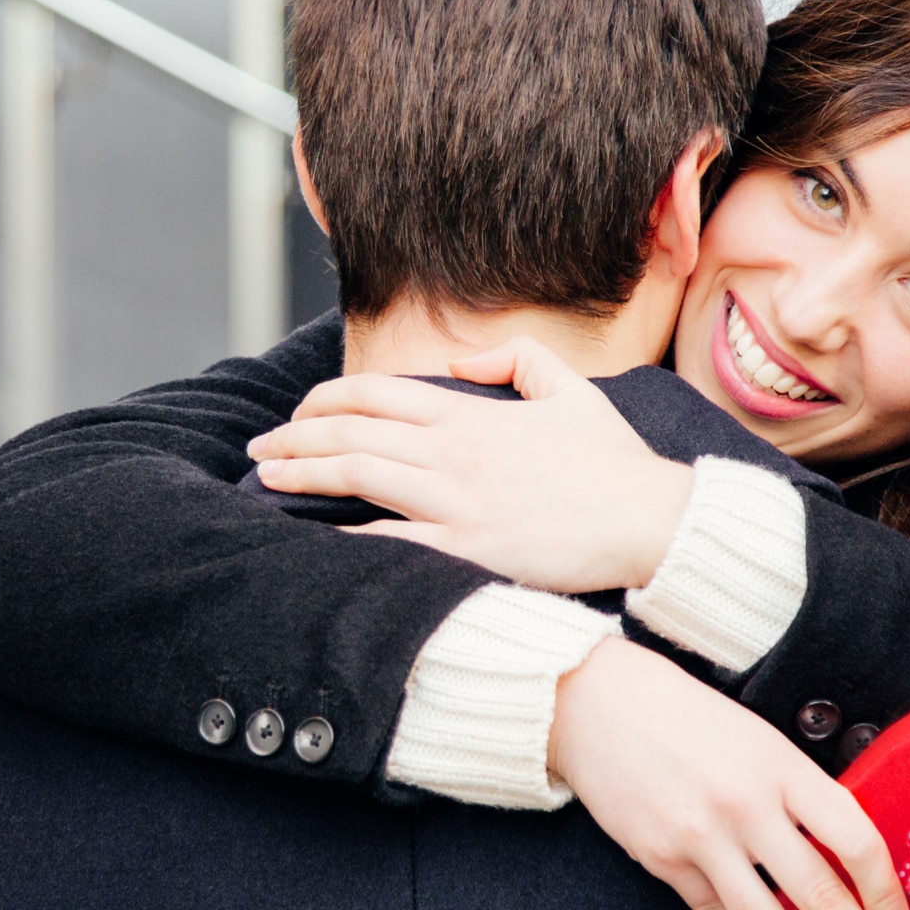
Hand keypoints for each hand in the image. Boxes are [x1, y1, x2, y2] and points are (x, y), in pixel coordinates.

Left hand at [246, 339, 693, 592]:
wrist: (649, 519)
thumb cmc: (614, 462)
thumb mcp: (571, 388)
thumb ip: (513, 359)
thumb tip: (461, 362)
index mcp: (472, 413)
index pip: (375, 392)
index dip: (324, 399)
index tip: (299, 412)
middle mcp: (453, 452)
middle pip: (350, 432)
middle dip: (294, 436)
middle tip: (260, 449)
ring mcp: (456, 502)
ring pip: (356, 476)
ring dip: (301, 474)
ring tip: (266, 478)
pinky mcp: (466, 550)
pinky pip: (388, 541)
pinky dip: (343, 536)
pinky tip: (310, 536)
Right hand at [550, 636, 909, 909]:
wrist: (602, 704)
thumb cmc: (691, 718)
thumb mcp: (762, 741)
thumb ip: (802, 796)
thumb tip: (847, 861)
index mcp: (782, 768)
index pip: (855, 841)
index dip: (887, 896)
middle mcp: (746, 806)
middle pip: (821, 898)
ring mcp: (701, 838)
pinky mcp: (662, 861)